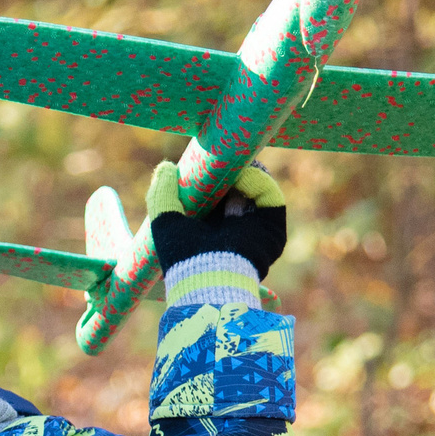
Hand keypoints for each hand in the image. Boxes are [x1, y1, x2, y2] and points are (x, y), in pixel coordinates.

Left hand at [145, 161, 286, 279]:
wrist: (208, 278)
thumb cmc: (183, 257)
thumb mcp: (165, 222)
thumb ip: (161, 195)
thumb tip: (165, 167)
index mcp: (211, 234)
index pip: (217, 199)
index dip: (213, 179)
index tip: (204, 164)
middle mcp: (236, 233)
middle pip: (239, 192)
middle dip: (232, 172)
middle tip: (220, 156)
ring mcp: (257, 231)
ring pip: (257, 191)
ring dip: (246, 171)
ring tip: (232, 159)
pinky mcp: (273, 228)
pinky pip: (270, 196)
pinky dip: (258, 180)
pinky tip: (242, 172)